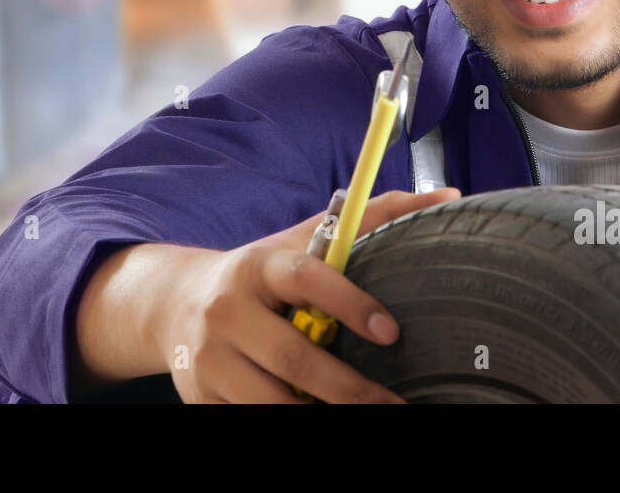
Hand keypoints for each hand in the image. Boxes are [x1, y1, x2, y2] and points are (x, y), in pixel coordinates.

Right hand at [157, 187, 460, 402]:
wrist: (172, 302)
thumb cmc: (259, 275)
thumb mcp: (302, 242)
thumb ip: (372, 218)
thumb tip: (447, 198)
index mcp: (258, 266)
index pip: (306, 279)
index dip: (350, 303)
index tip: (392, 330)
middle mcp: (228, 310)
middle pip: (294, 358)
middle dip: (350, 390)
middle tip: (393, 405)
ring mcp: (209, 358)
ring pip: (272, 402)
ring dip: (320, 415)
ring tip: (362, 417)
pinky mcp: (200, 396)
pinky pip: (250, 420)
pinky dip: (289, 423)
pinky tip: (318, 417)